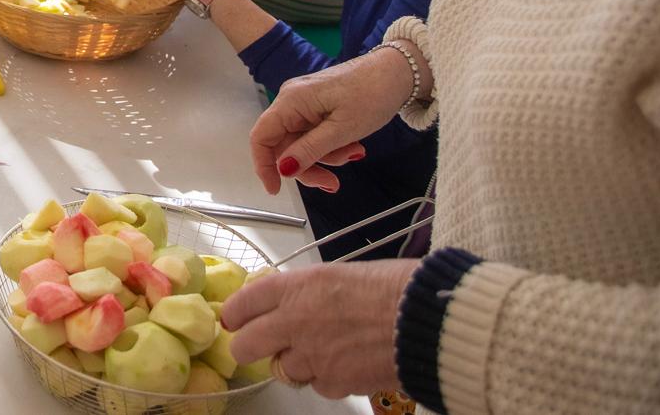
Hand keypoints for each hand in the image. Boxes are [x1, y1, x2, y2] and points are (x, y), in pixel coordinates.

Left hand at [220, 259, 415, 398]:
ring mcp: (312, 356)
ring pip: (283, 369)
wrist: (426, 319)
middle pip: (245, 345)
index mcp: (295, 287)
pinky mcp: (334, 382)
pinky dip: (327, 378)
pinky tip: (347, 364)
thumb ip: (310, 291)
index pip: (244, 302)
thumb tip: (297, 301)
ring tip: (322, 350)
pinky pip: (318, 385)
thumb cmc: (394, 286)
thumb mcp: (340, 274)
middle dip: (248, 347)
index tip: (233, 318)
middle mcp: (294, 321)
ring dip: (296, 363)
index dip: (235, 313)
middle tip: (258, 345)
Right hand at [247, 50, 413, 194]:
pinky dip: (332, 147)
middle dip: (307, 166)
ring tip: (355, 154)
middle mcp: (291, 101)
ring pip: (301, 143)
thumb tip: (284, 169)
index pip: (261, 136)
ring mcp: (305, 104)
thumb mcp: (342, 129)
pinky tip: (353, 146)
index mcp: (291, 101)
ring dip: (325, 157)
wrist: (397, 72)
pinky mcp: (318, 106)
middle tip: (332, 184)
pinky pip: (315, 135)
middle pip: (284, 145)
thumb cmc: (371, 96)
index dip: (263, 166)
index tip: (276, 190)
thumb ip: (310, 150)